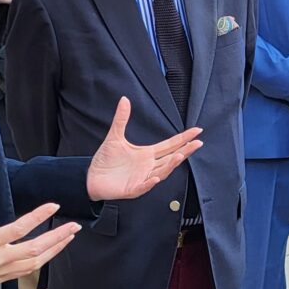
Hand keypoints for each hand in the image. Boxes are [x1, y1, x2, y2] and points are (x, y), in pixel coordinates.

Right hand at [0, 171, 78, 288]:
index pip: (19, 228)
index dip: (38, 216)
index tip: (54, 205)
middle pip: (35, 249)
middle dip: (58, 237)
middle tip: (74, 226)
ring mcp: (2, 271)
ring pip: (36, 262)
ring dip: (55, 250)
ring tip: (68, 237)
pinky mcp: (2, 278)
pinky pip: (27, 271)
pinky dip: (42, 261)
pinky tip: (50, 252)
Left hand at [87, 98, 204, 200]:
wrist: (91, 178)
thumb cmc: (106, 160)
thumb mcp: (115, 137)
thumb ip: (122, 119)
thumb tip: (124, 99)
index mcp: (147, 154)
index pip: (170, 145)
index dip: (183, 139)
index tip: (197, 131)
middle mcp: (148, 166)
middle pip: (171, 158)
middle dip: (185, 151)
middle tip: (197, 143)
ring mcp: (142, 178)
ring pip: (161, 172)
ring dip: (171, 165)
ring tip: (180, 155)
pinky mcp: (132, 189)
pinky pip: (143, 186)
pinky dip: (149, 183)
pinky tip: (155, 177)